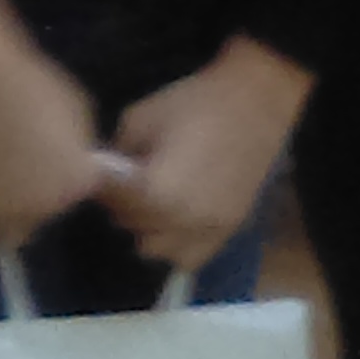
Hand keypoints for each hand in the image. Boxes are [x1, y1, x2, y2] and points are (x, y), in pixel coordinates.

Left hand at [98, 37, 313, 270]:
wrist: (255, 101)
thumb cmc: (195, 103)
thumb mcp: (140, 116)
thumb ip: (117, 153)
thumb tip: (105, 173)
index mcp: (155, 191)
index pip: (112, 202)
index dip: (105, 181)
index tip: (108, 167)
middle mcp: (180, 220)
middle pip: (130, 225)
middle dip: (125, 201)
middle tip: (131, 178)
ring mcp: (207, 230)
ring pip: (156, 249)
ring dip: (149, 227)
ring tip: (155, 199)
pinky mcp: (228, 231)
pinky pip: (189, 257)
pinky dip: (177, 243)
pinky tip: (178, 218)